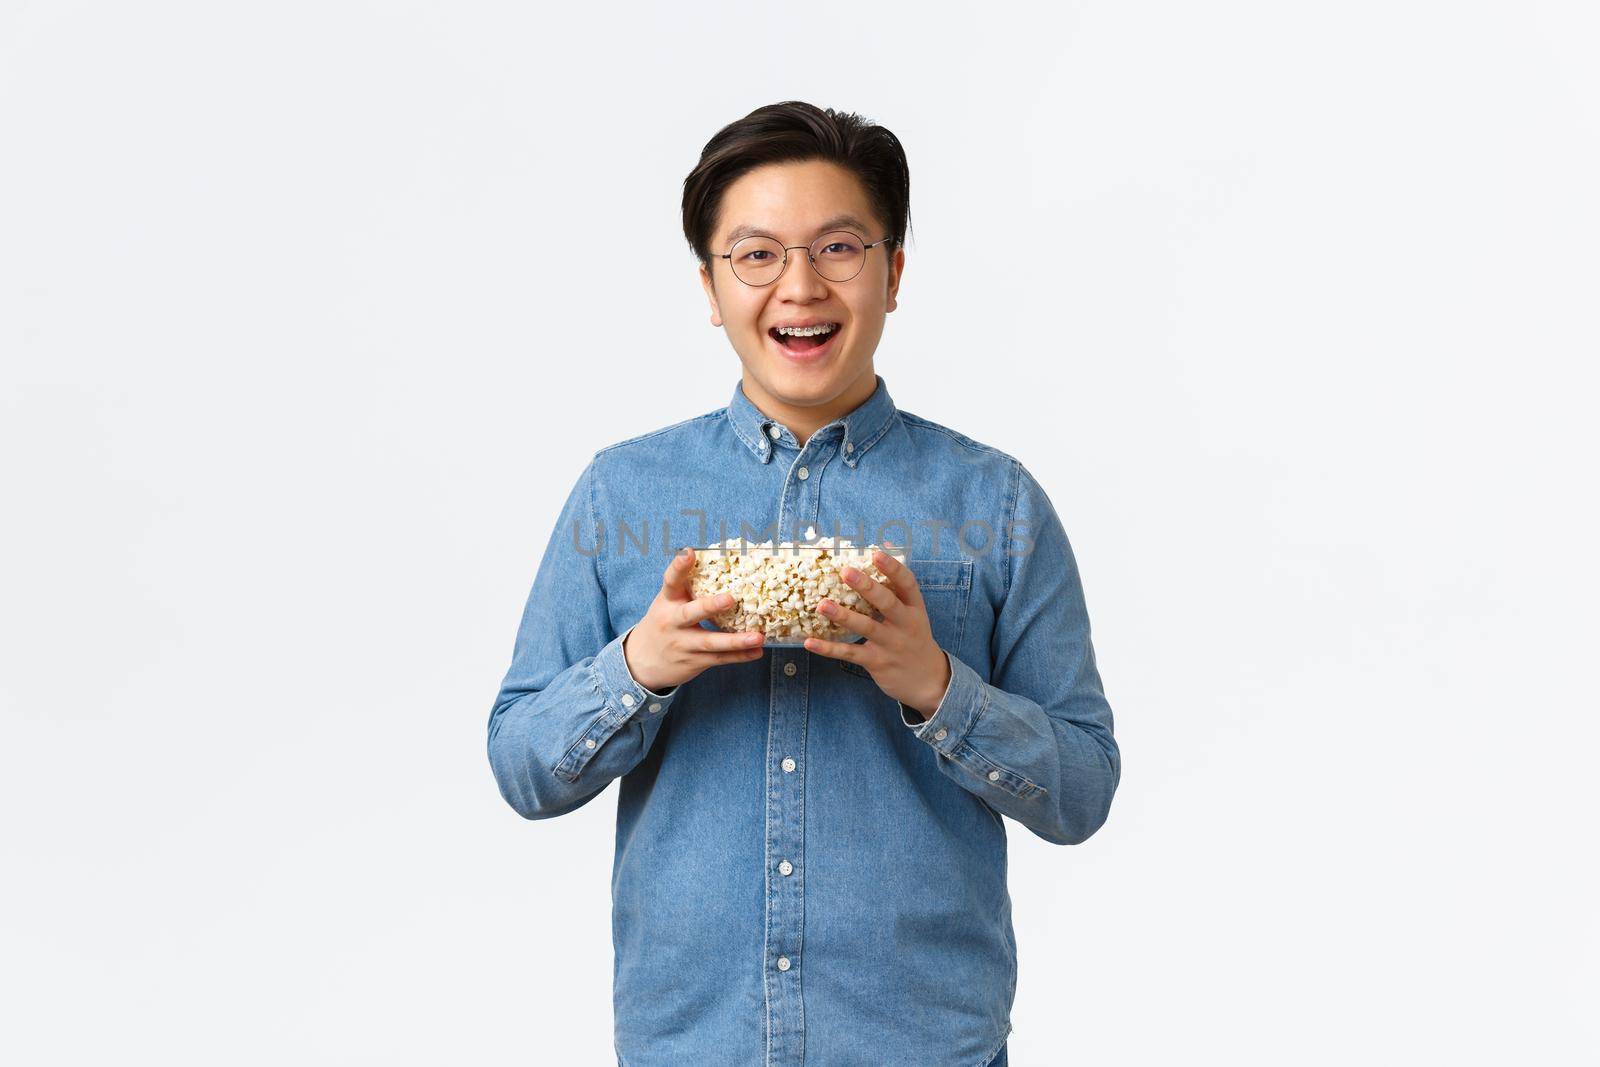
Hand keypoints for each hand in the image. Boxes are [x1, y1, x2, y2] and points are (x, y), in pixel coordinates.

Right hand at [623, 547, 765, 691]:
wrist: (643, 660)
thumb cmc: (665, 622)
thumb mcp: (669, 602)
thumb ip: (689, 586)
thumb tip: (722, 560)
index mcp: (667, 601)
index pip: (671, 581)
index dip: (679, 567)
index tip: (689, 553)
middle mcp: (672, 622)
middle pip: (690, 614)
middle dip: (710, 606)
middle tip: (730, 598)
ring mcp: (683, 644)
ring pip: (710, 642)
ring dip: (735, 641)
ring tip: (757, 637)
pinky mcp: (693, 661)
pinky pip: (718, 659)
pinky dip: (739, 656)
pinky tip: (756, 651)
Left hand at [803, 547, 952, 717]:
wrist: (928, 681)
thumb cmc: (914, 638)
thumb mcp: (913, 614)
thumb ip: (896, 588)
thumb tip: (881, 547)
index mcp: (915, 608)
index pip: (907, 584)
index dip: (892, 568)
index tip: (876, 554)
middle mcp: (906, 625)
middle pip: (887, 603)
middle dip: (867, 587)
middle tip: (846, 572)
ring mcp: (891, 645)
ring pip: (866, 627)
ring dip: (843, 616)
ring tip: (822, 604)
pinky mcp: (877, 662)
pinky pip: (850, 653)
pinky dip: (829, 649)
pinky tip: (810, 642)